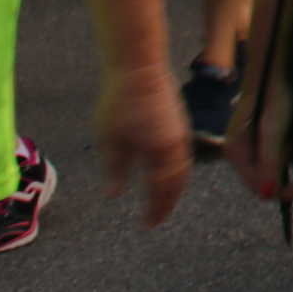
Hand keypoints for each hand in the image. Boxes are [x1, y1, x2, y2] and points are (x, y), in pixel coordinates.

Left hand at [98, 60, 192, 227]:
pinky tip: (161, 169)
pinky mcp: (179, 120)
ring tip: (160, 197)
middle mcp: (178, 145)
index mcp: (163, 153)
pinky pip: (182, 154)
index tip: (147, 224)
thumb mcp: (110, 141)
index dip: (155, 210)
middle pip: (178, 182)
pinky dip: (174, 169)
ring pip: (183, 167)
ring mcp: (181, 131)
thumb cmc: (120, 103)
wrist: (139, 66)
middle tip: (156, 217)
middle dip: (167, 202)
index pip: (163, 191)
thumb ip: (114, 171)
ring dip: (173, 186)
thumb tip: (115, 194)